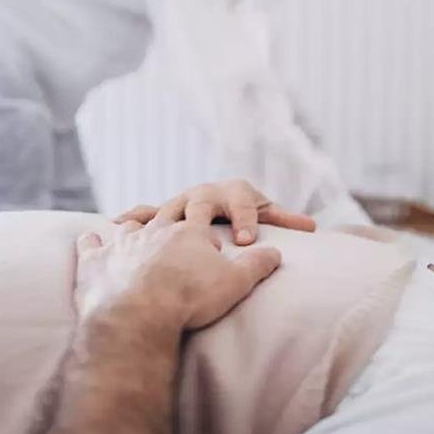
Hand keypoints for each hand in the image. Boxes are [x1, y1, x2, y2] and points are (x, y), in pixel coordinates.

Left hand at [74, 218, 280, 328]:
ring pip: (129, 227)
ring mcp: (122, 244)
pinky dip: (91, 241)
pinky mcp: (95, 261)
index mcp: (189, 231)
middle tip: (175, 228)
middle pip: (165, 216)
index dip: (207, 232)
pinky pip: (90, 244)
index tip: (210, 245)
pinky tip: (91, 240)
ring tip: (134, 232)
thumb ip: (258, 264)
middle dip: (172, 220)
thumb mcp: (236, 281)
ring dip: (132, 228)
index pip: (201, 222)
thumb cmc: (190, 298)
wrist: (139, 314)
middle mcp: (155, 230)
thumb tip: (277, 253)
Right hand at [113, 179, 314, 245]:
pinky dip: (131, 218)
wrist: (220, 203)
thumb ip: (286, 220)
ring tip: (155, 232)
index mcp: (235, 192)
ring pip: (171, 206)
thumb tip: (316, 226)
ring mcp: (182, 202)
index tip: (246, 241)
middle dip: (203, 217)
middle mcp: (206, 194)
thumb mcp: (266, 215)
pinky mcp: (161, 214)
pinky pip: (143, 214)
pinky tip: (117, 227)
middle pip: (202, 200)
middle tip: (198, 240)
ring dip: (164, 218)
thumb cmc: (246, 214)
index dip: (245, 218)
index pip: (243, 201)